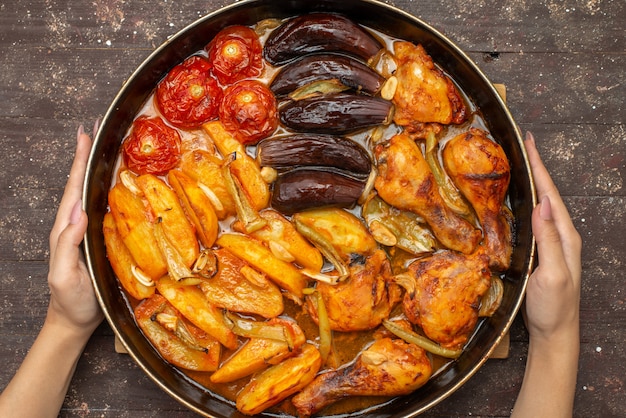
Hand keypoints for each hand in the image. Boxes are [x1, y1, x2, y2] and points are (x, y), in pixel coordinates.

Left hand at [0, 124, 104, 417]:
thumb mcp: (64, 275)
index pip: (72, 190)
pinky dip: (106, 191)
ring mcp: (87, 232)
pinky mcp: (98, 240)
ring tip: (102, 147)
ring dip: (95, 169)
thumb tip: (79, 213)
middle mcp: (75, 226)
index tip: (84, 137)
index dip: (79, 163)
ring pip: (90, 194)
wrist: (74, 322)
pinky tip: (115, 184)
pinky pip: (102, 209)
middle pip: (80, 185)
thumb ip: (66, 246)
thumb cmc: (71, 302)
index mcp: (66, 230)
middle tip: (94, 131)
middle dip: (85, 157)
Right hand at [523, 131, 580, 344]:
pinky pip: (535, 219)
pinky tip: (519, 201)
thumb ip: (549, 241)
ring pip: (542, 205)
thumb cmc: (554, 307)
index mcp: (566, 237)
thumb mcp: (553, 274)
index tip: (530, 143)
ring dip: (533, 183)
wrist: (555, 332)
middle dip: (537, 168)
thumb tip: (542, 205)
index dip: (540, 167)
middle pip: (548, 194)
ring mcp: (554, 244)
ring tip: (521, 165)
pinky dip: (528, 202)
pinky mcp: (543, 252)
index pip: (551, 195)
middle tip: (524, 145)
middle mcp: (562, 236)